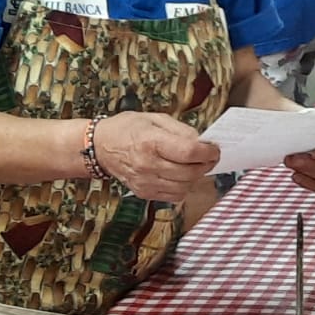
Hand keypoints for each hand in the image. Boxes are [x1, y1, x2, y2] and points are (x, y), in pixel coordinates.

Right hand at [91, 111, 220, 203]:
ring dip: (196, 177)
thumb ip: (181, 130)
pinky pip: (174, 196)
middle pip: (190, 172)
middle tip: (210, 157)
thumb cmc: (128, 128)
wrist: (99, 147)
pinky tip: (181, 175)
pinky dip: (183, 187)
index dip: (208, 152)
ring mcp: (145, 182)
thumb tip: (203, 142)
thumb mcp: (155, 118)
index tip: (215, 148)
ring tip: (196, 165)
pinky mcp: (143, 193)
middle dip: (206, 165)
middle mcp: (147, 165)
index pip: (189, 152)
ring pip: (185, 187)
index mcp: (151, 142)